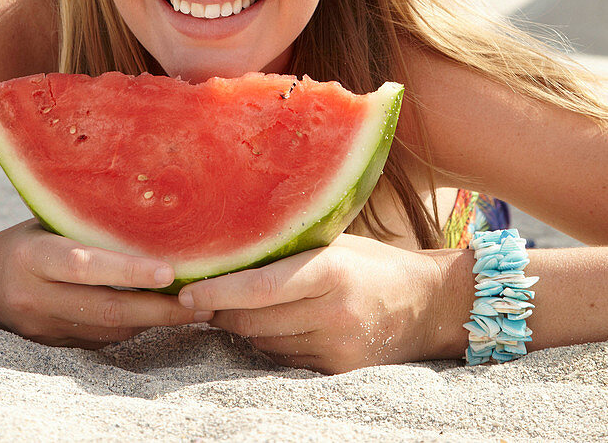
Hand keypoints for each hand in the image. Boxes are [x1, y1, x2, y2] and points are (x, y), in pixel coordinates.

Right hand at [0, 219, 211, 347]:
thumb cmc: (26, 238)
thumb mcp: (47, 221)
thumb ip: (87, 223)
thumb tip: (149, 210)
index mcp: (33, 256)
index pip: (84, 265)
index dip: (128, 270)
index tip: (170, 271)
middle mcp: (35, 296)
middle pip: (104, 308)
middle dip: (157, 309)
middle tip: (200, 303)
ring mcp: (41, 328)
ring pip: (106, 331)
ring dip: (151, 321)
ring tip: (193, 309)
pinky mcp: (50, 347)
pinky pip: (99, 342)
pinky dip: (130, 328)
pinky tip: (157, 315)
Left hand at [177, 234, 443, 373]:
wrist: (428, 304)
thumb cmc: (373, 262)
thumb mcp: (337, 243)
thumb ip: (292, 248)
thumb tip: (233, 244)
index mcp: (331, 272)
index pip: (261, 288)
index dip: (218, 292)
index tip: (186, 293)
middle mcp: (333, 313)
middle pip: (254, 320)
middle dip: (221, 310)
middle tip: (199, 297)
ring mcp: (336, 347)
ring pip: (264, 343)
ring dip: (242, 328)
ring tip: (232, 307)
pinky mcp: (339, 371)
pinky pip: (284, 360)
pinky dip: (269, 345)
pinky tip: (269, 326)